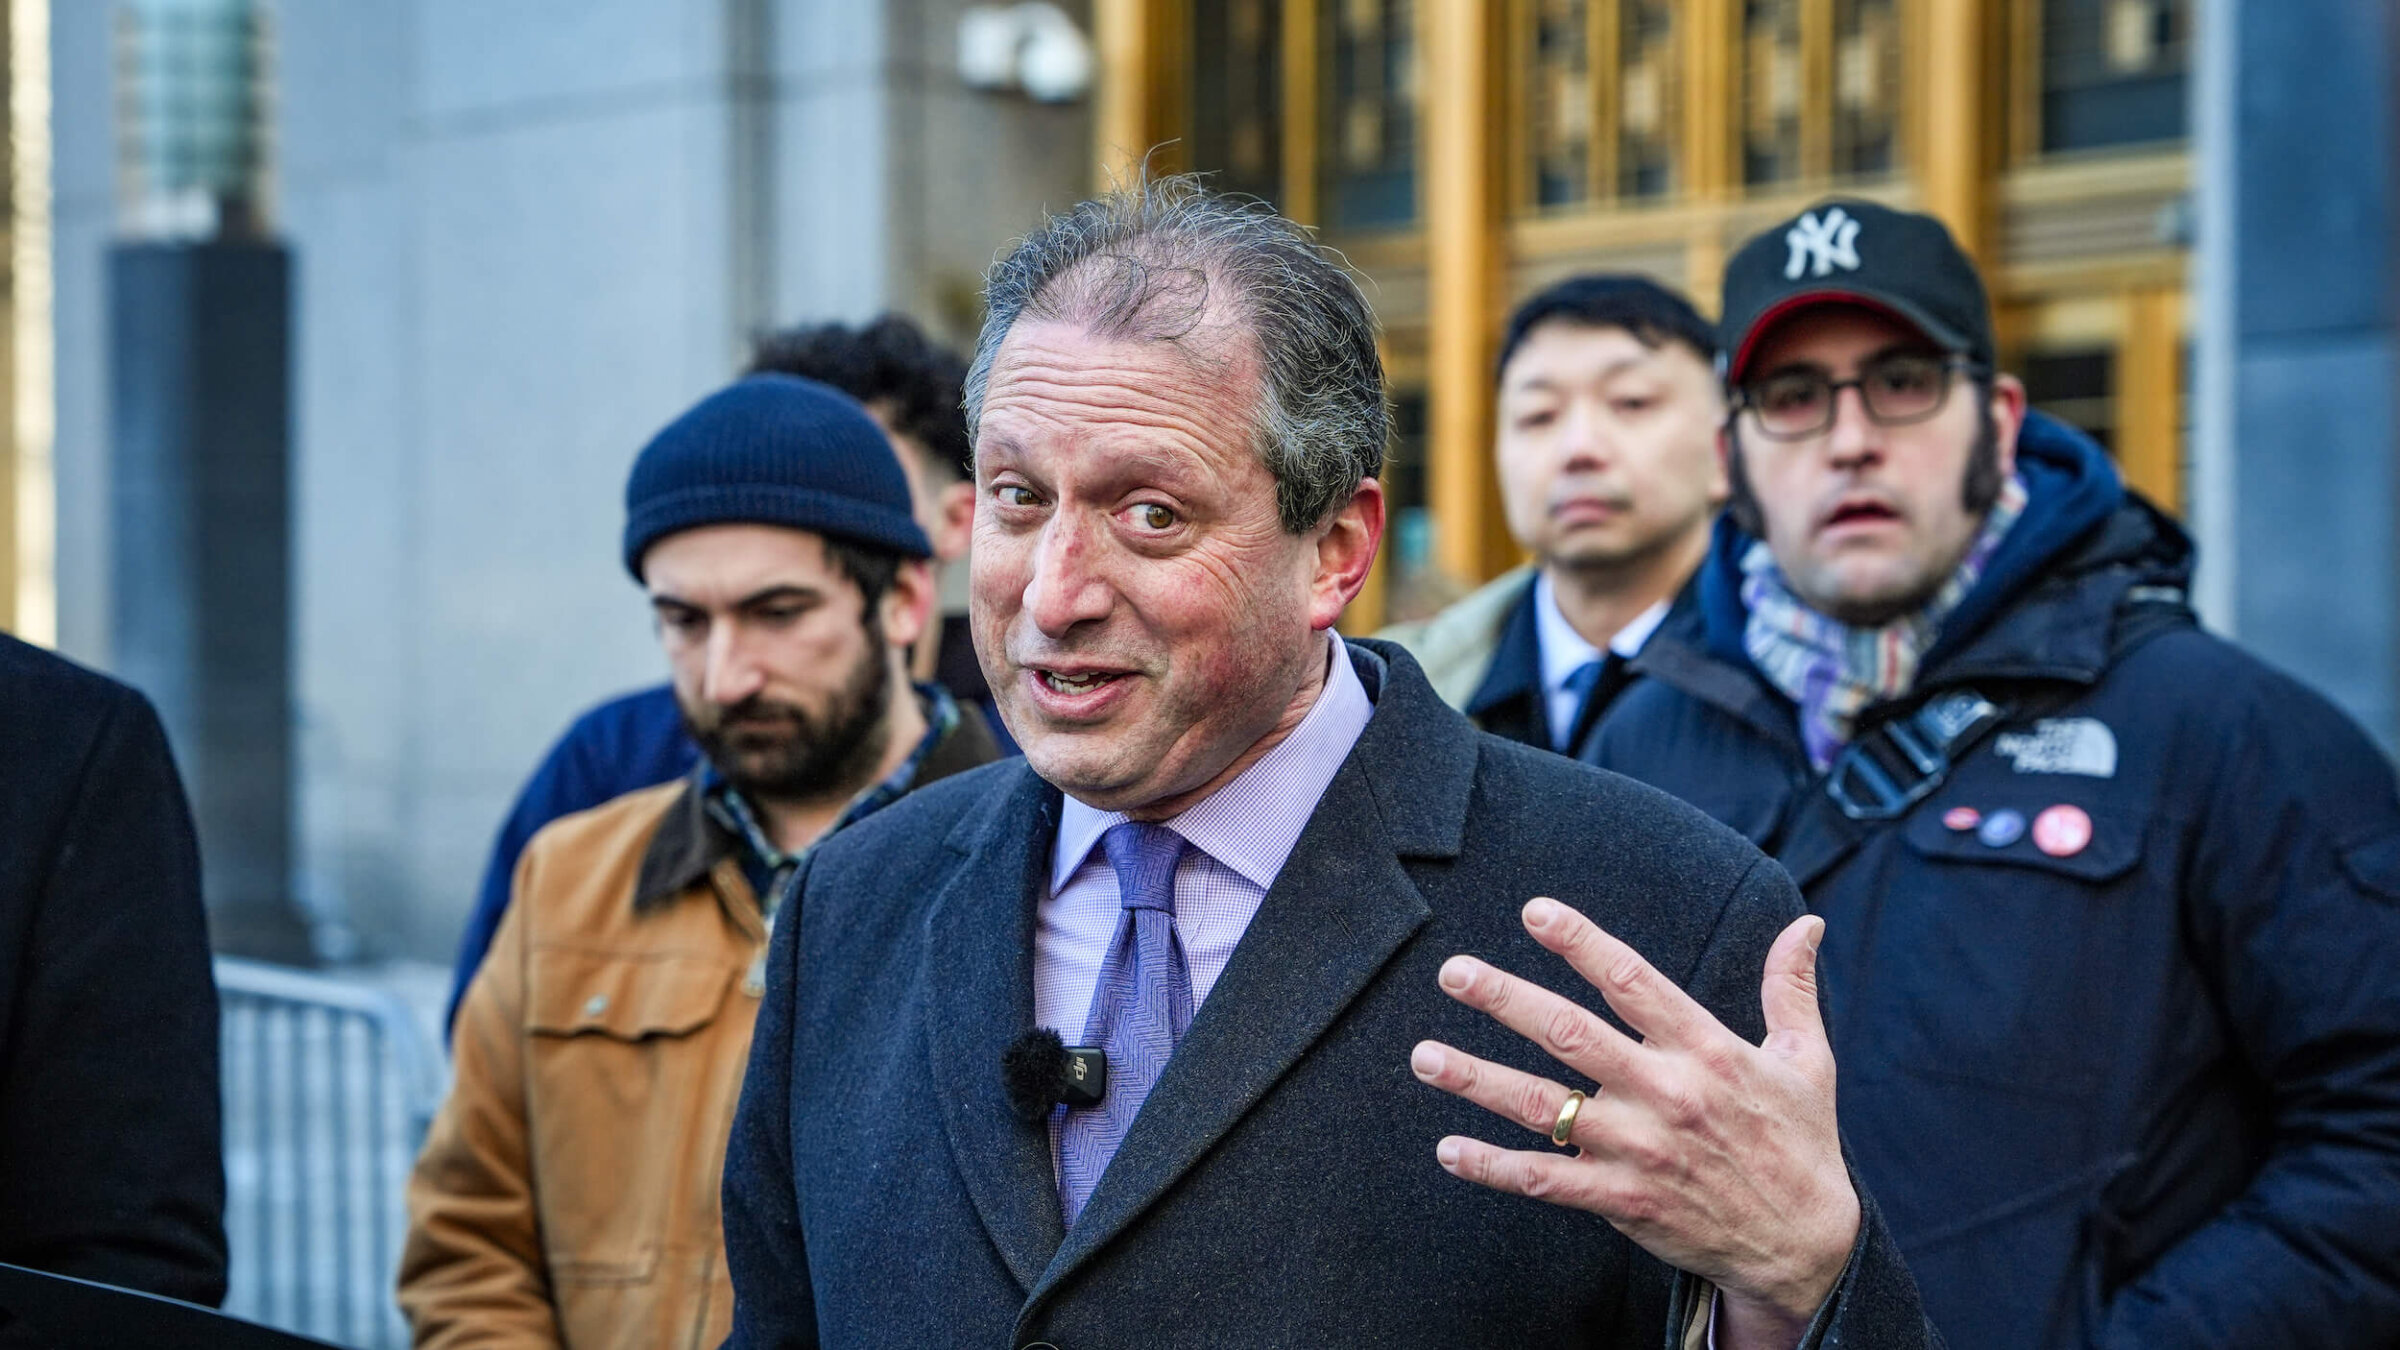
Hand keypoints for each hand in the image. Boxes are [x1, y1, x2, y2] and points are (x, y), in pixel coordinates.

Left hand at [1410, 897, 1857, 1349]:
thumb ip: (1790, 988)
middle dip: (1504, 999)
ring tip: (1423, 1056)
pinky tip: (1449, 1149)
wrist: (1808, 1246)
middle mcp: (1665, 1093)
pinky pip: (1545, 1180)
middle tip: (1453, 971)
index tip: (1534, 911)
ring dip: (1477, 1079)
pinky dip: (1493, 1166)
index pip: (1632, 981)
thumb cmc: (1801, 1143)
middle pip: (1570, 1034)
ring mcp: (1639, 1149)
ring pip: (1542, 1107)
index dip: (1581, 943)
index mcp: (1705, 1049)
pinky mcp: (1623, 1200)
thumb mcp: (1806, 1060)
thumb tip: (1805, 923)